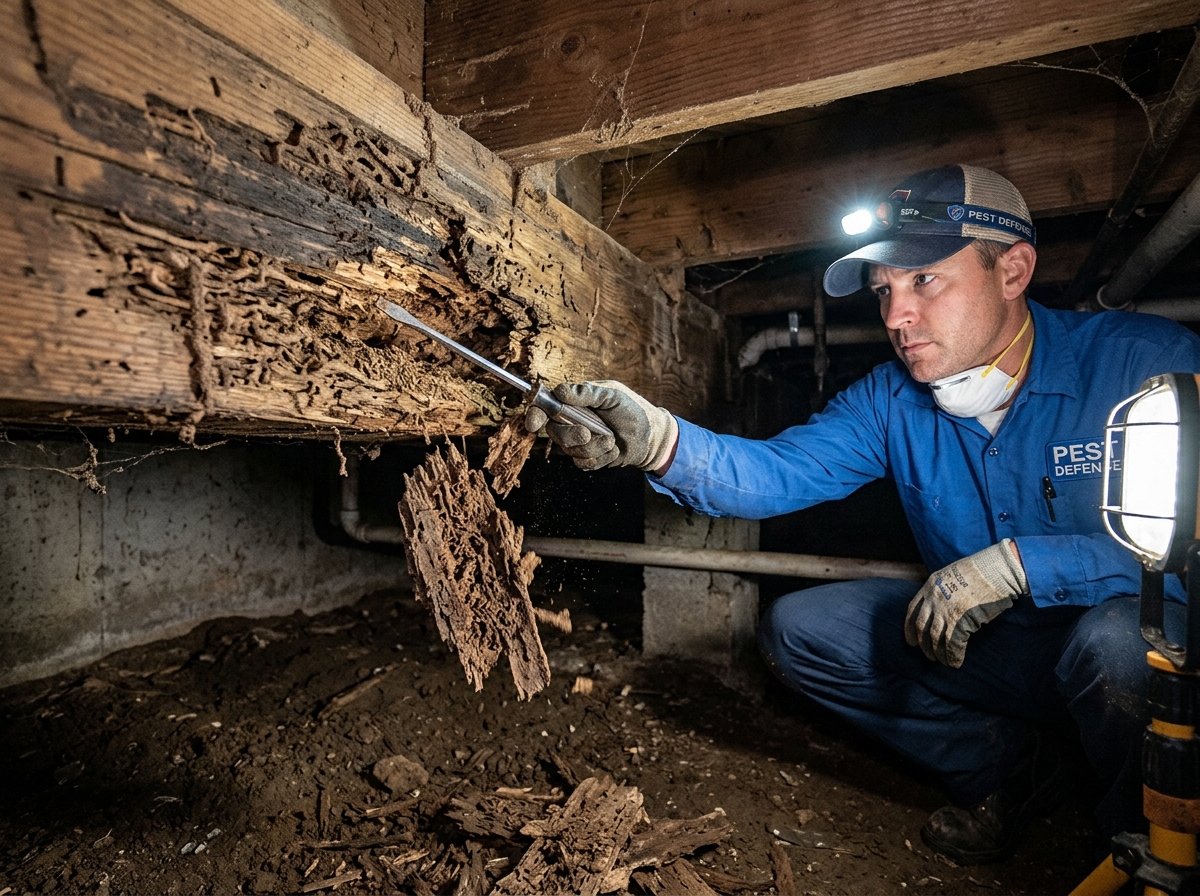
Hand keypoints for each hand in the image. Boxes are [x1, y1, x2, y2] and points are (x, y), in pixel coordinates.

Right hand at [524, 380, 677, 471]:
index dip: (535, 415)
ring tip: (612, 440)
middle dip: (571, 435)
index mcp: (574, 403)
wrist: (650, 436)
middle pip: (554, 433)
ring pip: (570, 450)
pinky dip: (601, 458)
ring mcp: (579, 441)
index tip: (533, 423)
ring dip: (594, 447)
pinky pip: (583, 463)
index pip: (546, 407)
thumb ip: (587, 393)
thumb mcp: (612, 396)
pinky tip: (613, 450)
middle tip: (588, 433)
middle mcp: (572, 422)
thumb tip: (560, 391)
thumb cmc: (632, 410)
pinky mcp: (588, 458)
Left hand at [904, 540, 1027, 667]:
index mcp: (930, 585)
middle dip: (923, 644)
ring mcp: (945, 609)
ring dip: (938, 653)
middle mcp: (934, 598)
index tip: (911, 641)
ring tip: (943, 662)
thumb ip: (944, 590)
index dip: (909, 628)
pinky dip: (953, 656)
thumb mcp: (953, 576)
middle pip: (921, 626)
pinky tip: (956, 662)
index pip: (912, 610)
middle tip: (929, 656)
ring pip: (935, 638)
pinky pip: (952, 644)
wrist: (996, 569)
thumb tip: (943, 609)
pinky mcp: (960, 620)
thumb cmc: (982, 572)